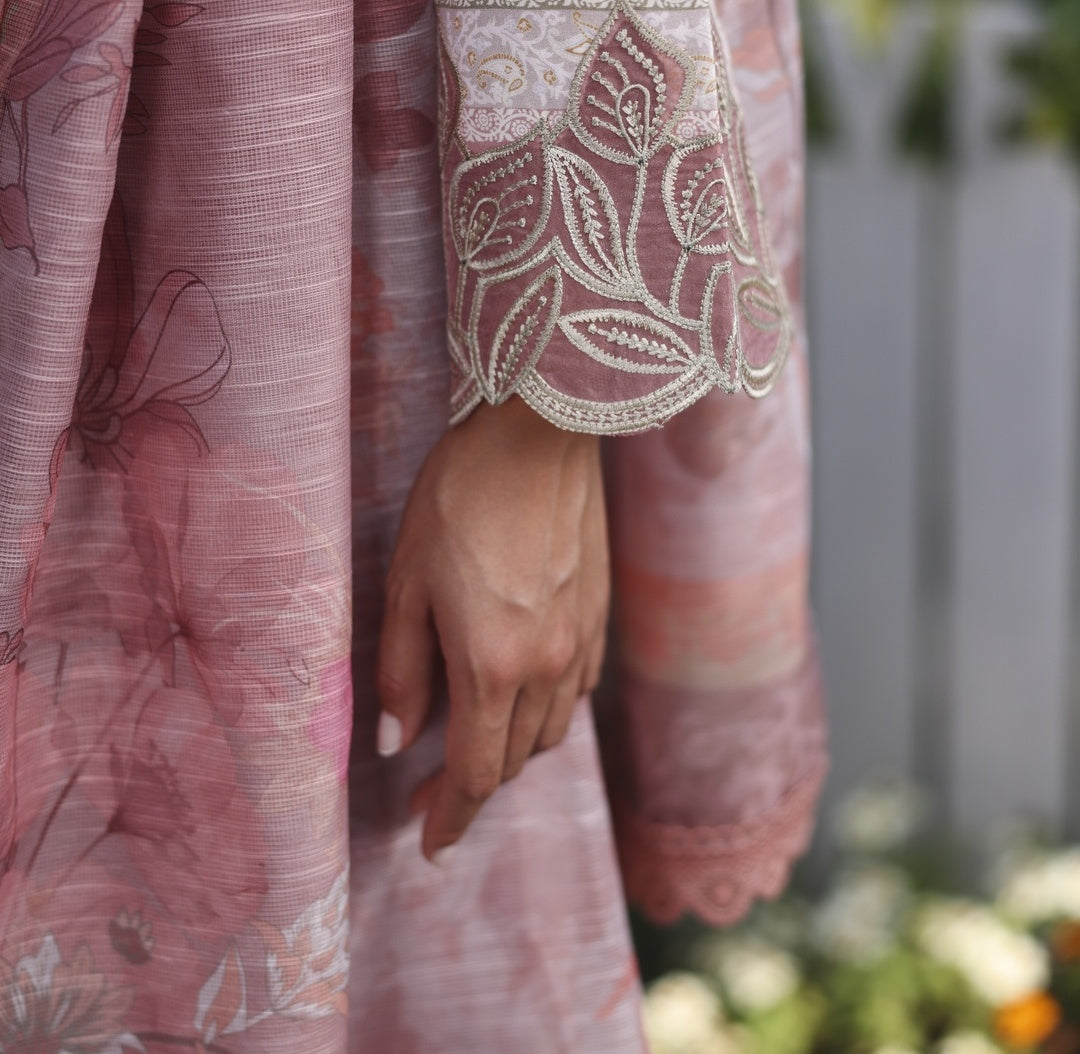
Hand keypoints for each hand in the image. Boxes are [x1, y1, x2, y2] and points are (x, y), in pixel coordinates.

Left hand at [374, 395, 609, 862]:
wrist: (540, 433)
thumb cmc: (460, 496)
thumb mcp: (406, 581)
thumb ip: (401, 669)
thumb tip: (396, 741)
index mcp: (492, 665)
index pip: (474, 773)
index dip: (449, 817)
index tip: (429, 845)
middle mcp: (547, 666)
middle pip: (513, 760)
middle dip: (471, 789)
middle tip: (427, 794)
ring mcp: (580, 641)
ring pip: (549, 732)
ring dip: (509, 754)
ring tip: (470, 746)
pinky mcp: (598, 614)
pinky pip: (574, 692)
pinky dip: (543, 714)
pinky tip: (520, 696)